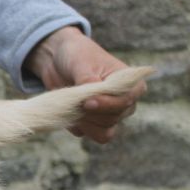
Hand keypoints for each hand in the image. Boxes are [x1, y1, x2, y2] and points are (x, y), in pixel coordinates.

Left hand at [24, 26, 145, 143]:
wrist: (57, 60)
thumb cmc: (77, 55)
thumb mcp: (82, 63)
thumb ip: (88, 81)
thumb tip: (90, 98)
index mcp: (131, 85)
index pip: (126, 102)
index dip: (107, 105)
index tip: (88, 101)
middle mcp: (124, 103)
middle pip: (112, 119)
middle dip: (91, 113)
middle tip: (76, 101)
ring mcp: (109, 115)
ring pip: (103, 133)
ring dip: (85, 123)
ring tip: (72, 106)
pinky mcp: (92, 122)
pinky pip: (86, 133)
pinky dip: (76, 125)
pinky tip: (68, 110)